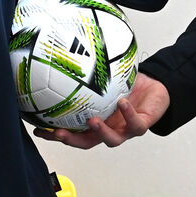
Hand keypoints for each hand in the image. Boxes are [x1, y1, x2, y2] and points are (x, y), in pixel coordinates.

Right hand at [35, 72, 170, 148]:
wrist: (157, 87)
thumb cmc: (129, 85)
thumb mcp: (107, 79)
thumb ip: (89, 72)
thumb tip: (67, 54)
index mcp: (97, 121)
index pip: (73, 132)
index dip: (55, 134)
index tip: (38, 129)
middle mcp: (108, 129)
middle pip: (86, 143)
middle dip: (71, 140)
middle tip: (58, 133)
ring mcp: (124, 130)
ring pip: (111, 140)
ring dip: (100, 131)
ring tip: (92, 121)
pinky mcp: (141, 126)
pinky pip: (134, 123)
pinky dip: (128, 113)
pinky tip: (122, 102)